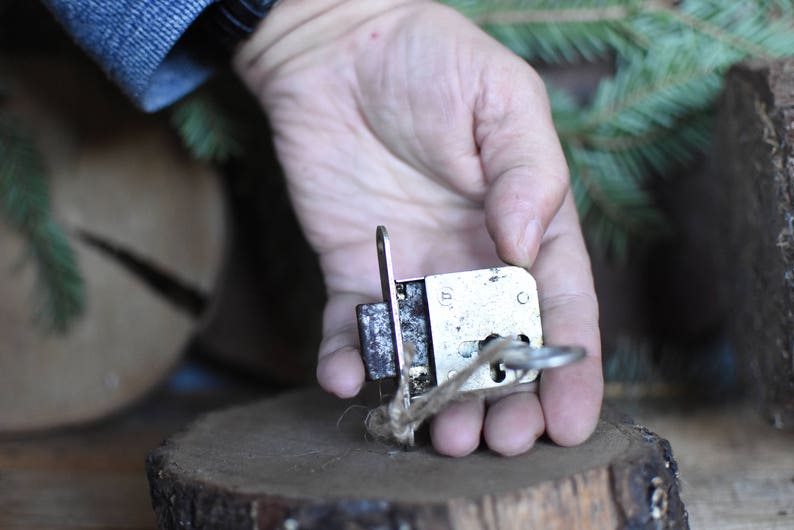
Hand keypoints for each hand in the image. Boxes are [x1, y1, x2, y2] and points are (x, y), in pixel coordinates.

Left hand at [233, 0, 601, 455]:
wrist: (337, 47)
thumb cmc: (432, 60)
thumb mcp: (503, 101)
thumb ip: (530, 173)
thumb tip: (523, 245)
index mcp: (524, 222)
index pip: (557, 303)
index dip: (569, 365)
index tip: (572, 420)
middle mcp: (472, 257)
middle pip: (496, 344)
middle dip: (503, 398)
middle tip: (500, 442)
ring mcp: (413, 267)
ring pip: (432, 350)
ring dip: (436, 396)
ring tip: (440, 435)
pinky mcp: (353, 267)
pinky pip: (354, 325)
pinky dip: (349, 358)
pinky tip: (349, 379)